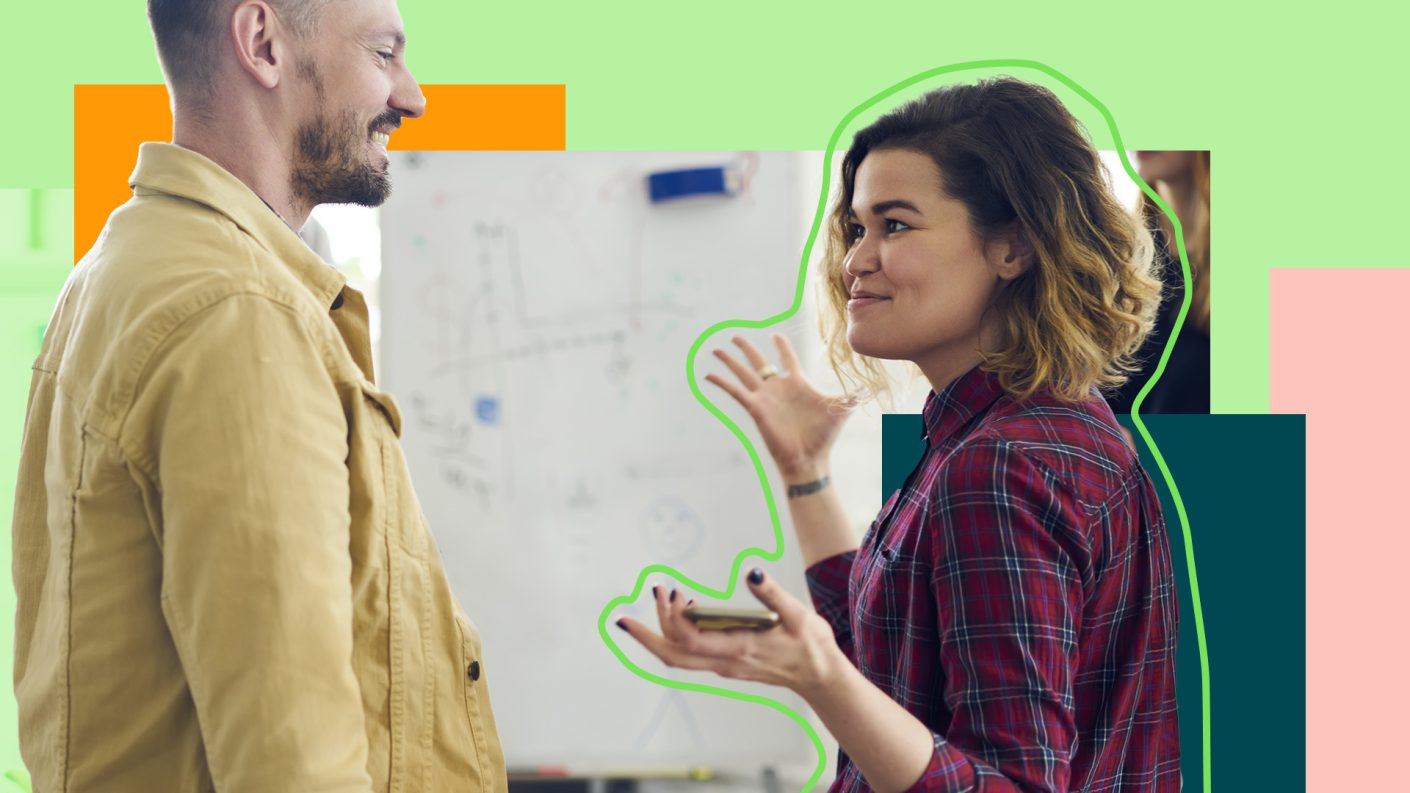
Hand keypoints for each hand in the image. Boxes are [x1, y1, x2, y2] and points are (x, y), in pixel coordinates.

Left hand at [616, 569, 847, 697]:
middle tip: (625, 617)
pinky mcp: (727, 663)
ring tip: (661, 597)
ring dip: (660, 632)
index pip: (690, 640)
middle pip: (672, 656)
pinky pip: (692, 653)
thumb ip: (771, 594)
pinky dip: (678, 634)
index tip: (667, 593)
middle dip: (646, 636)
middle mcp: (726, 662)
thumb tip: (751, 572)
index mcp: (739, 648)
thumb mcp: (797, 614)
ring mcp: (724, 666)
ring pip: (679, 657)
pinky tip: (687, 608)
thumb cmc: (812, 647)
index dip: (670, 618)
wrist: (820, 678)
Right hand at [704, 335, 854, 479]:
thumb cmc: (824, 436)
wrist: (809, 458)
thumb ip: (854, 395)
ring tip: (715, 349)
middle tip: (735, 335)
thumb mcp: (842, 408)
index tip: (774, 334)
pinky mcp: (755, 408)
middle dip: (747, 348)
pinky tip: (708, 375)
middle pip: (758, 361)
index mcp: (796, 383)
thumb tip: (874, 387)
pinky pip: (735, 392)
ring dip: (729, 361)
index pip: (786, 358)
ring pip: (743, 373)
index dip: (781, 346)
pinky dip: (722, 383)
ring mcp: (764, 398)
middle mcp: (777, 388)